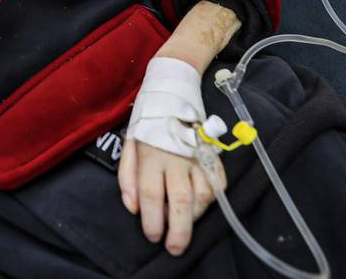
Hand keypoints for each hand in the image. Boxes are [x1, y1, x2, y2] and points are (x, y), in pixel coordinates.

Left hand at [118, 137, 225, 255]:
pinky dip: (211, 199)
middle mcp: (176, 158)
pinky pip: (218, 184)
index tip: (153, 236)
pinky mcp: (213, 156)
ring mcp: (197, 157)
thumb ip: (127, 178)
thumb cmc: (147, 128)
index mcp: (151, 156)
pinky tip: (199, 205)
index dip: (152, 220)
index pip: (151, 194)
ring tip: (185, 223)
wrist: (171, 97)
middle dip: (179, 230)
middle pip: (181, 200)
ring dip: (195, 216)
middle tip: (175, 247)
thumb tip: (134, 208)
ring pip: (203, 195)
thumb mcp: (128, 147)